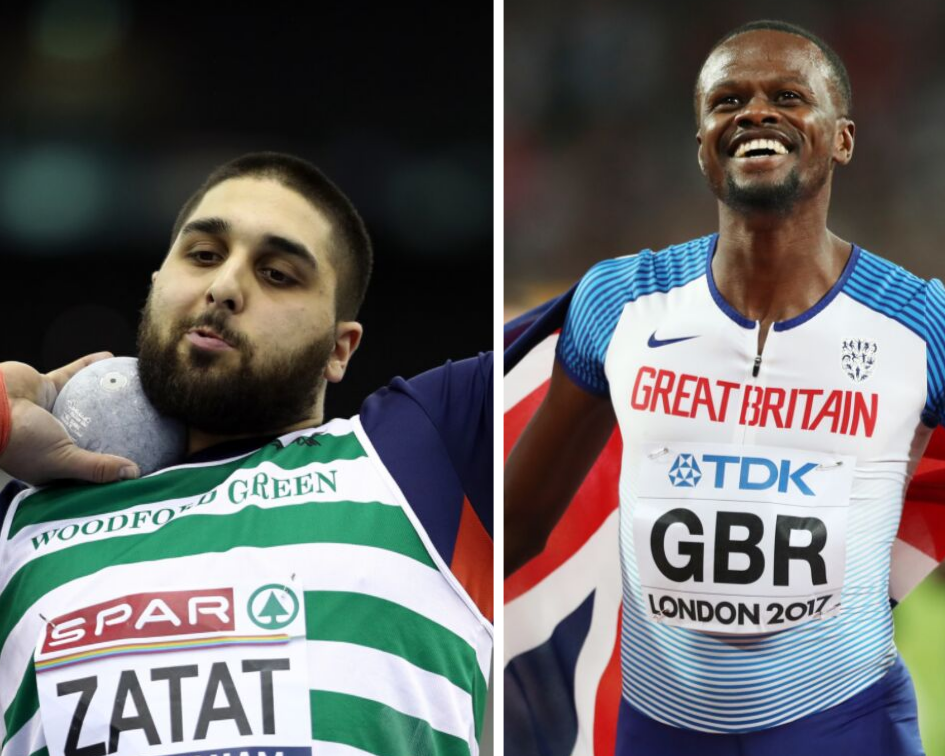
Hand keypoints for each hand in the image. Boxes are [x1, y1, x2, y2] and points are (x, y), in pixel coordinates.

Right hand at [0, 353, 139, 485]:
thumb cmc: (20, 439)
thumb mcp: (63, 459)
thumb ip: (97, 467)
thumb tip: (134, 474)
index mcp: (54, 463)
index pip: (92, 467)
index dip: (115, 465)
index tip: (144, 459)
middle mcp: (54, 438)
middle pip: (95, 434)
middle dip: (119, 431)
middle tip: (147, 424)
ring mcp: (51, 412)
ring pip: (88, 402)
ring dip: (110, 395)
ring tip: (137, 390)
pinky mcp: (47, 387)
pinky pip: (75, 375)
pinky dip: (91, 366)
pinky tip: (114, 359)